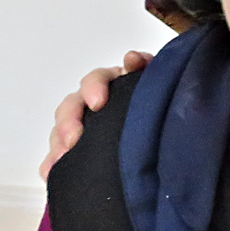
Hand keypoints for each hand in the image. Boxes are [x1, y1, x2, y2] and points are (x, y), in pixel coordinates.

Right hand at [39, 51, 153, 179]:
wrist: (176, 137)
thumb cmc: (164, 105)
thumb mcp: (161, 85)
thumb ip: (147, 68)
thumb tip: (133, 59)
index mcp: (116, 84)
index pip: (99, 79)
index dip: (95, 87)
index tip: (98, 103)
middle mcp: (97, 102)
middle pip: (73, 104)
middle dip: (70, 120)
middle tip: (75, 137)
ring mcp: (86, 125)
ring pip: (62, 128)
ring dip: (59, 141)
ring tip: (64, 156)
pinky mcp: (80, 148)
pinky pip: (60, 154)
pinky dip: (54, 163)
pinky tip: (54, 171)